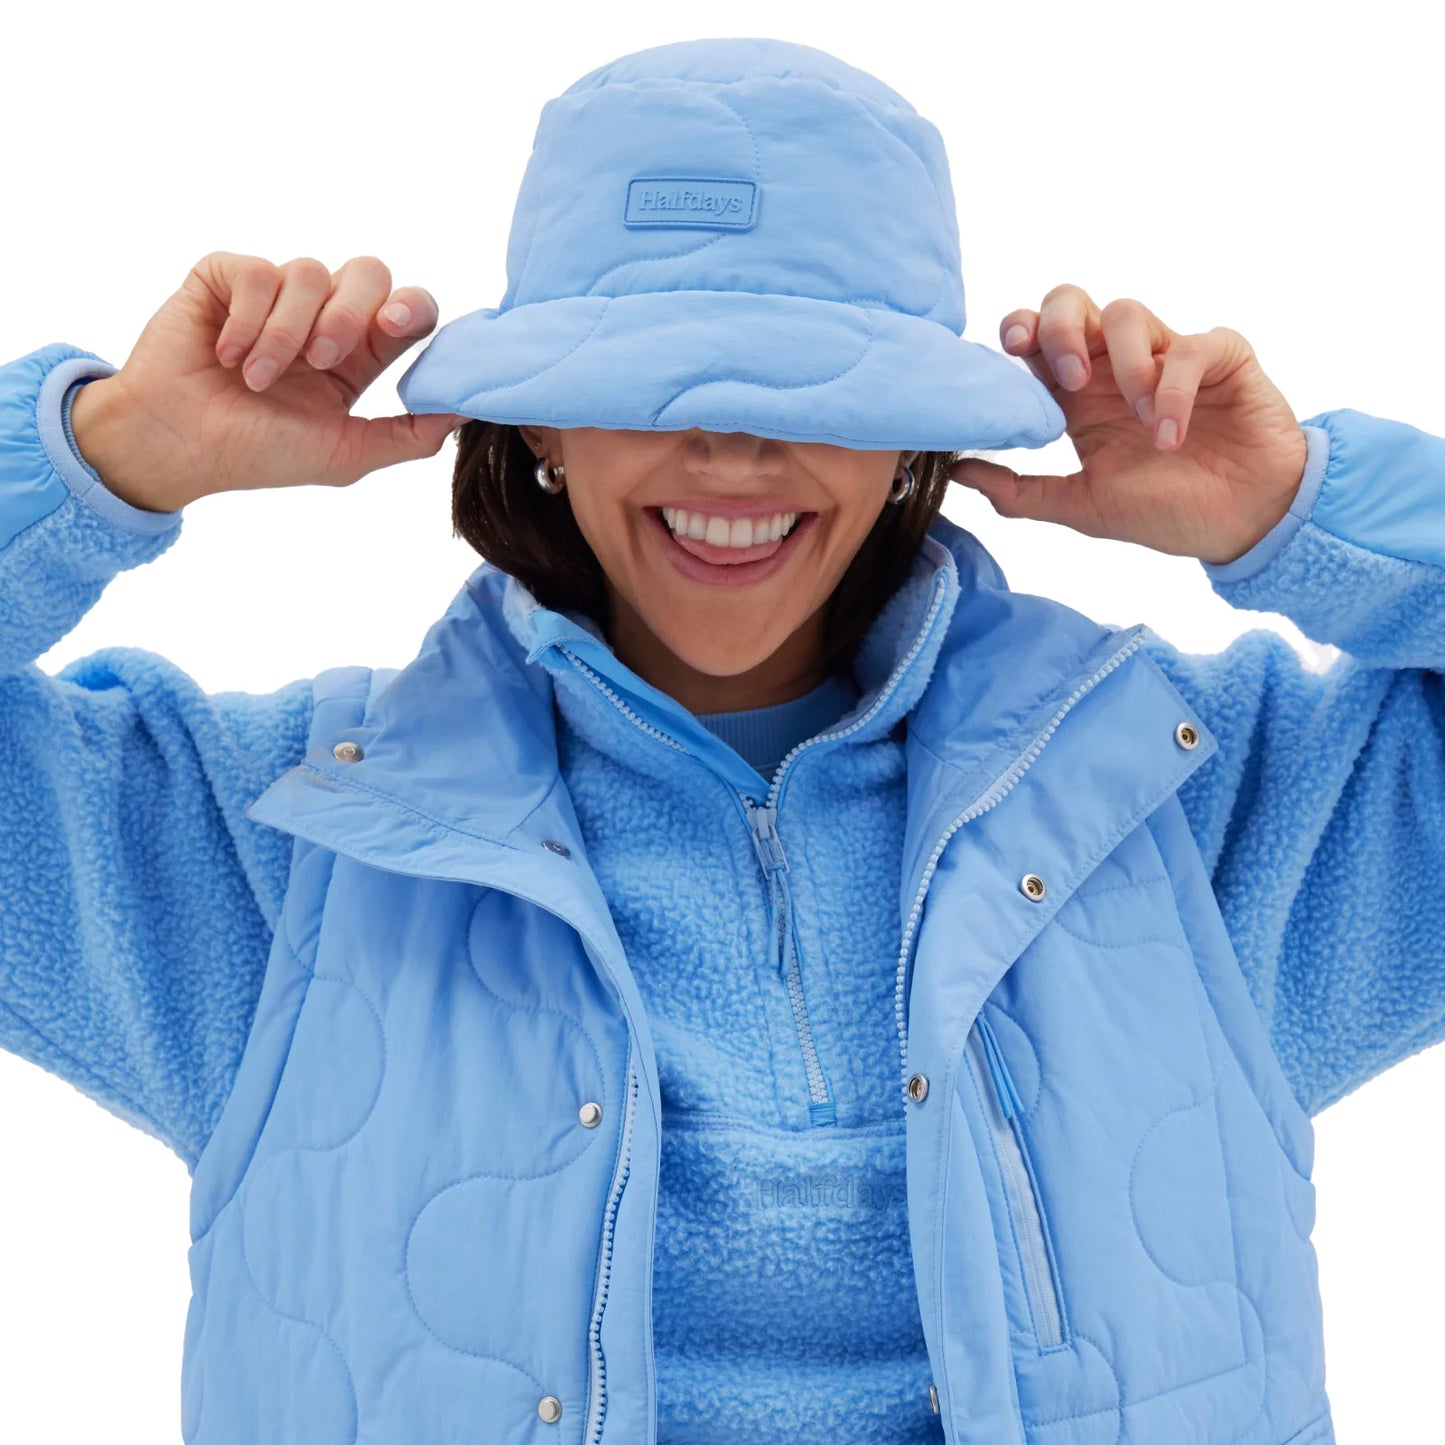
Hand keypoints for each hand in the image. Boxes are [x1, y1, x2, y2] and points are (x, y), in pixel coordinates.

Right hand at [69, 251, 468, 510]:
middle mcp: (322, 317)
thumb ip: (410, 436)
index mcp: (358, 355)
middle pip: (370, 272)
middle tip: (322, 361)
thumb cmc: (258, 453)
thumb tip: (469, 410)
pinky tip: (226, 355)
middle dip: (349, 314)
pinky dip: (246, 319)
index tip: (393, 328)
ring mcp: (274, 293)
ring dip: (286, 334)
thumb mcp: (346, 454)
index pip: (409, 310)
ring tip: (257, 380)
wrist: (177, 447)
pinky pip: (256, 271)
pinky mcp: (225, 276)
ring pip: (309, 271)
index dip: (411, 309)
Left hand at [949, 284, 1309, 565]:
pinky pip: (1189, 344)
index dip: (1020, 330)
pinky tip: (1171, 435)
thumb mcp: (1082, 506)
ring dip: (1123, 366)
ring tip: (1141, 424)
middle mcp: (1116, 367)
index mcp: (1079, 396)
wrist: (1243, 526)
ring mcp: (1167, 356)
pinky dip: (1173, 388)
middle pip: (1071, 302)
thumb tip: (956, 472)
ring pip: (1125, 312)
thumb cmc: (1166, 510)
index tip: (1012, 352)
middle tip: (1070, 382)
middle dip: (1059, 327)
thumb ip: (1019, 491)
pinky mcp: (1220, 356)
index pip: (1036, 338)